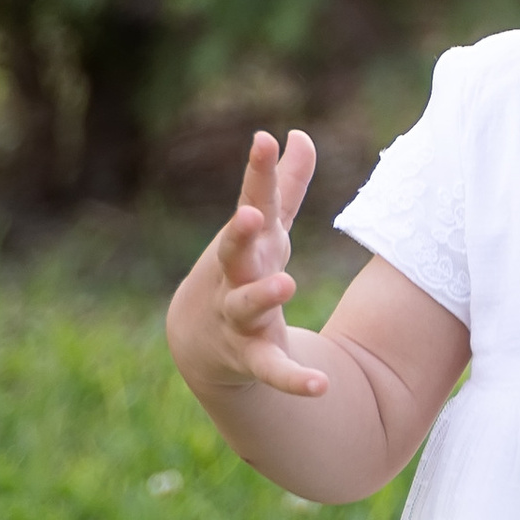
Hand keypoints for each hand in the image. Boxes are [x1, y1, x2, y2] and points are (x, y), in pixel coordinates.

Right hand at [183, 128, 328, 399]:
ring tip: (285, 285)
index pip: (251, 200)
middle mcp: (235, 276)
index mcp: (245, 242)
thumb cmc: (240, 270)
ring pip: (246, 306)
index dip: (258, 171)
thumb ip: (286, 185)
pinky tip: (321, 386)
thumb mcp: (268, 230)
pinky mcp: (251, 357)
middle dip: (239, 234)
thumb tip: (297, 133)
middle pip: (234, 251)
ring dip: (263, 296)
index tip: (264, 140)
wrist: (198, 341)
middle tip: (250, 216)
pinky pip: (272, 369)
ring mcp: (238, 317)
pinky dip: (293, 379)